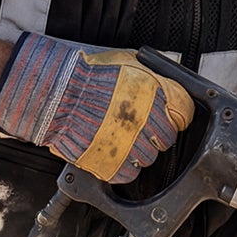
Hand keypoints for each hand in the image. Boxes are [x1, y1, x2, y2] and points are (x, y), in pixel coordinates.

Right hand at [0, 34, 194, 184]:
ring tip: (121, 139)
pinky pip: (129, 174)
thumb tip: (165, 81)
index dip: (176, 114)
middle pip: (168, 138)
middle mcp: (145, 120)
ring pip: (149, 158)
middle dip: (157, 134)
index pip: (184, 112)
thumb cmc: (84, 74)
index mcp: (154, 93)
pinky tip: (113, 153)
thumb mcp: (126, 61)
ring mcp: (129, 144)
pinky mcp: (110, 164)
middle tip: (140, 128)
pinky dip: (123, 167)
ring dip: (139, 151)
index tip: (168, 116)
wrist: (52, 93)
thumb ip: (151, 75)